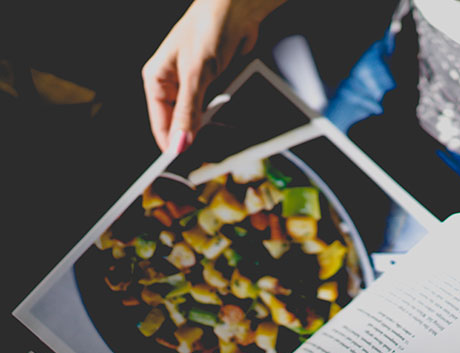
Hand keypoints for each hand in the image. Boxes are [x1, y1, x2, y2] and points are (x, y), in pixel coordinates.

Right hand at [142, 0, 285, 151]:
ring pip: (199, 119)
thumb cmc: (209, 29)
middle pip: (180, 124)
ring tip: (220, 136)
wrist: (237, 11)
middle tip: (208, 153)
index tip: (183, 165)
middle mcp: (173, 84)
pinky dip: (222, 117)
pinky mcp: (213, 85)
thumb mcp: (196, 75)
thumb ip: (188, 112)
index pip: (159, 124)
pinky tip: (229, 122)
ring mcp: (194, 86)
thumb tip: (180, 144)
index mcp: (157, 80)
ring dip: (210, 128)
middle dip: (194, 138)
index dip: (171, 145)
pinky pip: (215, 110)